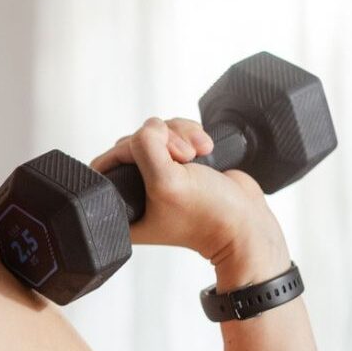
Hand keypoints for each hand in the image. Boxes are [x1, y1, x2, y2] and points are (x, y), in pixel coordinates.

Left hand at [86, 116, 280, 264]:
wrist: (247, 223)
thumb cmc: (209, 215)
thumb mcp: (166, 182)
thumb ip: (146, 148)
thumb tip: (150, 127)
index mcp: (122, 208)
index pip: (104, 164)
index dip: (125, 152)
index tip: (154, 160)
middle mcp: (136, 192)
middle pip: (131, 144)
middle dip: (160, 140)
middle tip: (184, 158)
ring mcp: (159, 177)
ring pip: (155, 134)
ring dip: (179, 135)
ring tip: (198, 153)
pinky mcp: (180, 164)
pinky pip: (174, 133)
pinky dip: (190, 134)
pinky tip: (206, 148)